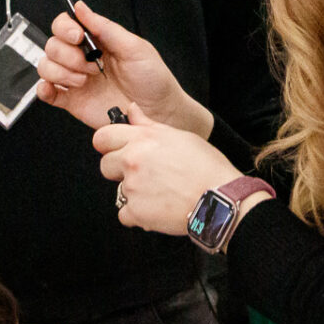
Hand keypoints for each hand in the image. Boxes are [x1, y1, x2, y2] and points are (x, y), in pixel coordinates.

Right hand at [37, 0, 209, 135]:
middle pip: (52, 45)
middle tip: (91, 65)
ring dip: (61, 72)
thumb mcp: (134, 48)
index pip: (65, 25)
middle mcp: (82, 58)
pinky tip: (58, 89)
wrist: (158, 113)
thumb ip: (105, 28)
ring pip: (46, 66)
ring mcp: (75, 79)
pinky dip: (44, 89)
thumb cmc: (153, 79)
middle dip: (68, 55)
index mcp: (97, 41)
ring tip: (84, 81)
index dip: (65, 28)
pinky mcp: (72, 101)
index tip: (78, 36)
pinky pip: (46, 92)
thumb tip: (81, 7)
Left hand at [95, 103, 243, 234]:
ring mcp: (132, 187)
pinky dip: (139, 215)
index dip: (110, 145)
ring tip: (160, 192)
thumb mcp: (179, 136)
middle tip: (145, 175)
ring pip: (118, 191)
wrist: (220, 199)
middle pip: (105, 166)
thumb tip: (131, 108)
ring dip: (133, 193)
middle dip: (120, 171)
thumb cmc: (206, 166)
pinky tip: (158, 208)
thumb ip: (148, 124)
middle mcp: (133, 161)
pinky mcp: (136, 212)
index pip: (102, 138)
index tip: (119, 150)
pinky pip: (125, 214)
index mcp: (142, 139)